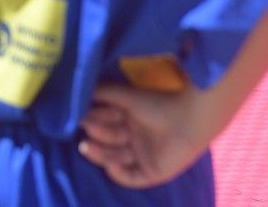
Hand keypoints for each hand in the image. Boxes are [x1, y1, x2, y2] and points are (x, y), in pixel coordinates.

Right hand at [79, 83, 207, 189]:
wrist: (190, 118)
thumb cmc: (161, 104)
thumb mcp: (128, 97)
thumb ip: (106, 92)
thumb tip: (82, 89)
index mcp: (134, 119)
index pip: (108, 122)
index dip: (94, 119)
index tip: (78, 114)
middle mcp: (138, 138)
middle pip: (110, 140)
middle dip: (95, 134)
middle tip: (81, 127)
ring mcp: (146, 156)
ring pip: (116, 159)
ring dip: (100, 153)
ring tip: (85, 145)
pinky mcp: (153, 172)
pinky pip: (132, 177)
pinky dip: (119, 173)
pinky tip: (109, 163)